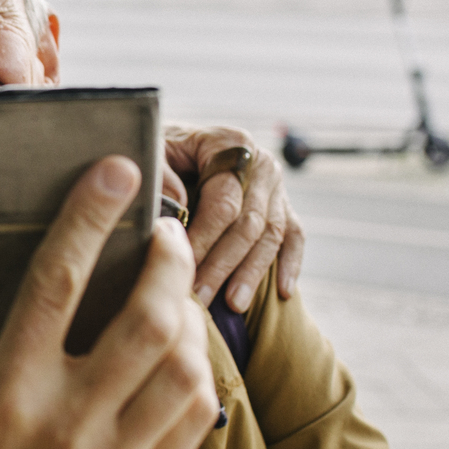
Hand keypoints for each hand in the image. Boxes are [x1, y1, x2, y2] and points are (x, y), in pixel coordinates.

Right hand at [0, 157, 218, 448]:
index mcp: (3, 391)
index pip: (57, 283)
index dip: (89, 217)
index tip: (115, 169)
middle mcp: (66, 425)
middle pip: (145, 320)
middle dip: (166, 258)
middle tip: (161, 229)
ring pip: (184, 367)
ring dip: (188, 311)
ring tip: (170, 286)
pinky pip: (196, 413)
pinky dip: (200, 366)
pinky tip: (178, 344)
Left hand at [165, 125, 304, 311]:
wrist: (178, 143)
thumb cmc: (161, 151)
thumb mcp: (153, 150)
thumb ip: (161, 173)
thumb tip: (178, 205)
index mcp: (230, 144)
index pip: (223, 201)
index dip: (204, 237)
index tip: (182, 268)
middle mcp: (260, 163)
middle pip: (249, 222)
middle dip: (223, 265)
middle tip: (201, 297)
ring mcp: (276, 185)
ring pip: (272, 235)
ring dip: (252, 273)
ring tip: (233, 305)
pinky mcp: (283, 204)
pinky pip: (294, 235)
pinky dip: (290, 263)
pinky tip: (283, 292)